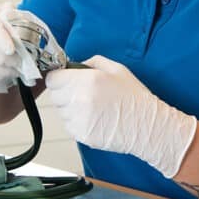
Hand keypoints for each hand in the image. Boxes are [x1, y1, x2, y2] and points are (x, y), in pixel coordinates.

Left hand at [45, 56, 196, 177]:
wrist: (146, 126)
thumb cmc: (134, 97)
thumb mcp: (116, 69)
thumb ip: (91, 62)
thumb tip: (73, 66)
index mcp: (87, 80)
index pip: (53, 79)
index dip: (58, 78)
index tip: (64, 79)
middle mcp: (79, 100)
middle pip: (54, 95)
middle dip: (64, 92)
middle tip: (81, 93)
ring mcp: (79, 119)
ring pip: (60, 111)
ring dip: (70, 108)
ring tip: (91, 107)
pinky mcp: (81, 135)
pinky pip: (68, 125)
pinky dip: (76, 122)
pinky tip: (94, 118)